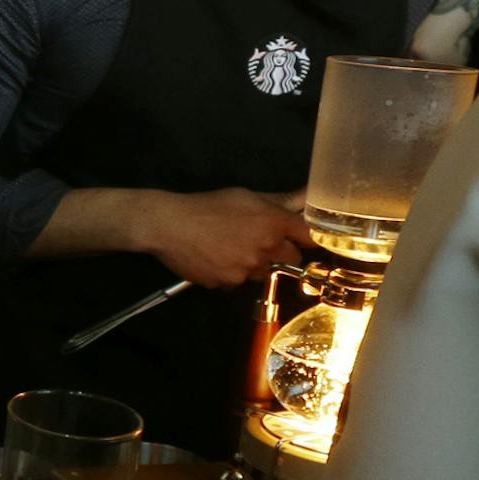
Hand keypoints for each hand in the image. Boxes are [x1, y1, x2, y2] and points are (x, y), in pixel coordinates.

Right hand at [134, 187, 310, 288]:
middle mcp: (265, 249)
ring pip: (265, 272)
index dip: (307, 237)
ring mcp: (247, 270)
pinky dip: (232, 273)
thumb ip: (281, 200)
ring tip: (232, 248)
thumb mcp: (245, 196)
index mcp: (273, 223)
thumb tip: (309, 195)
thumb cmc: (207, 205)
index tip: (302, 237)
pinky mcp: (228, 284)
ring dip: (256, 264)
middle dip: (281, 252)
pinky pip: (239, 282)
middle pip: (292, 260)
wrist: (168, 225)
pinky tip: (216, 258)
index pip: (310, 237)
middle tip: (259, 240)